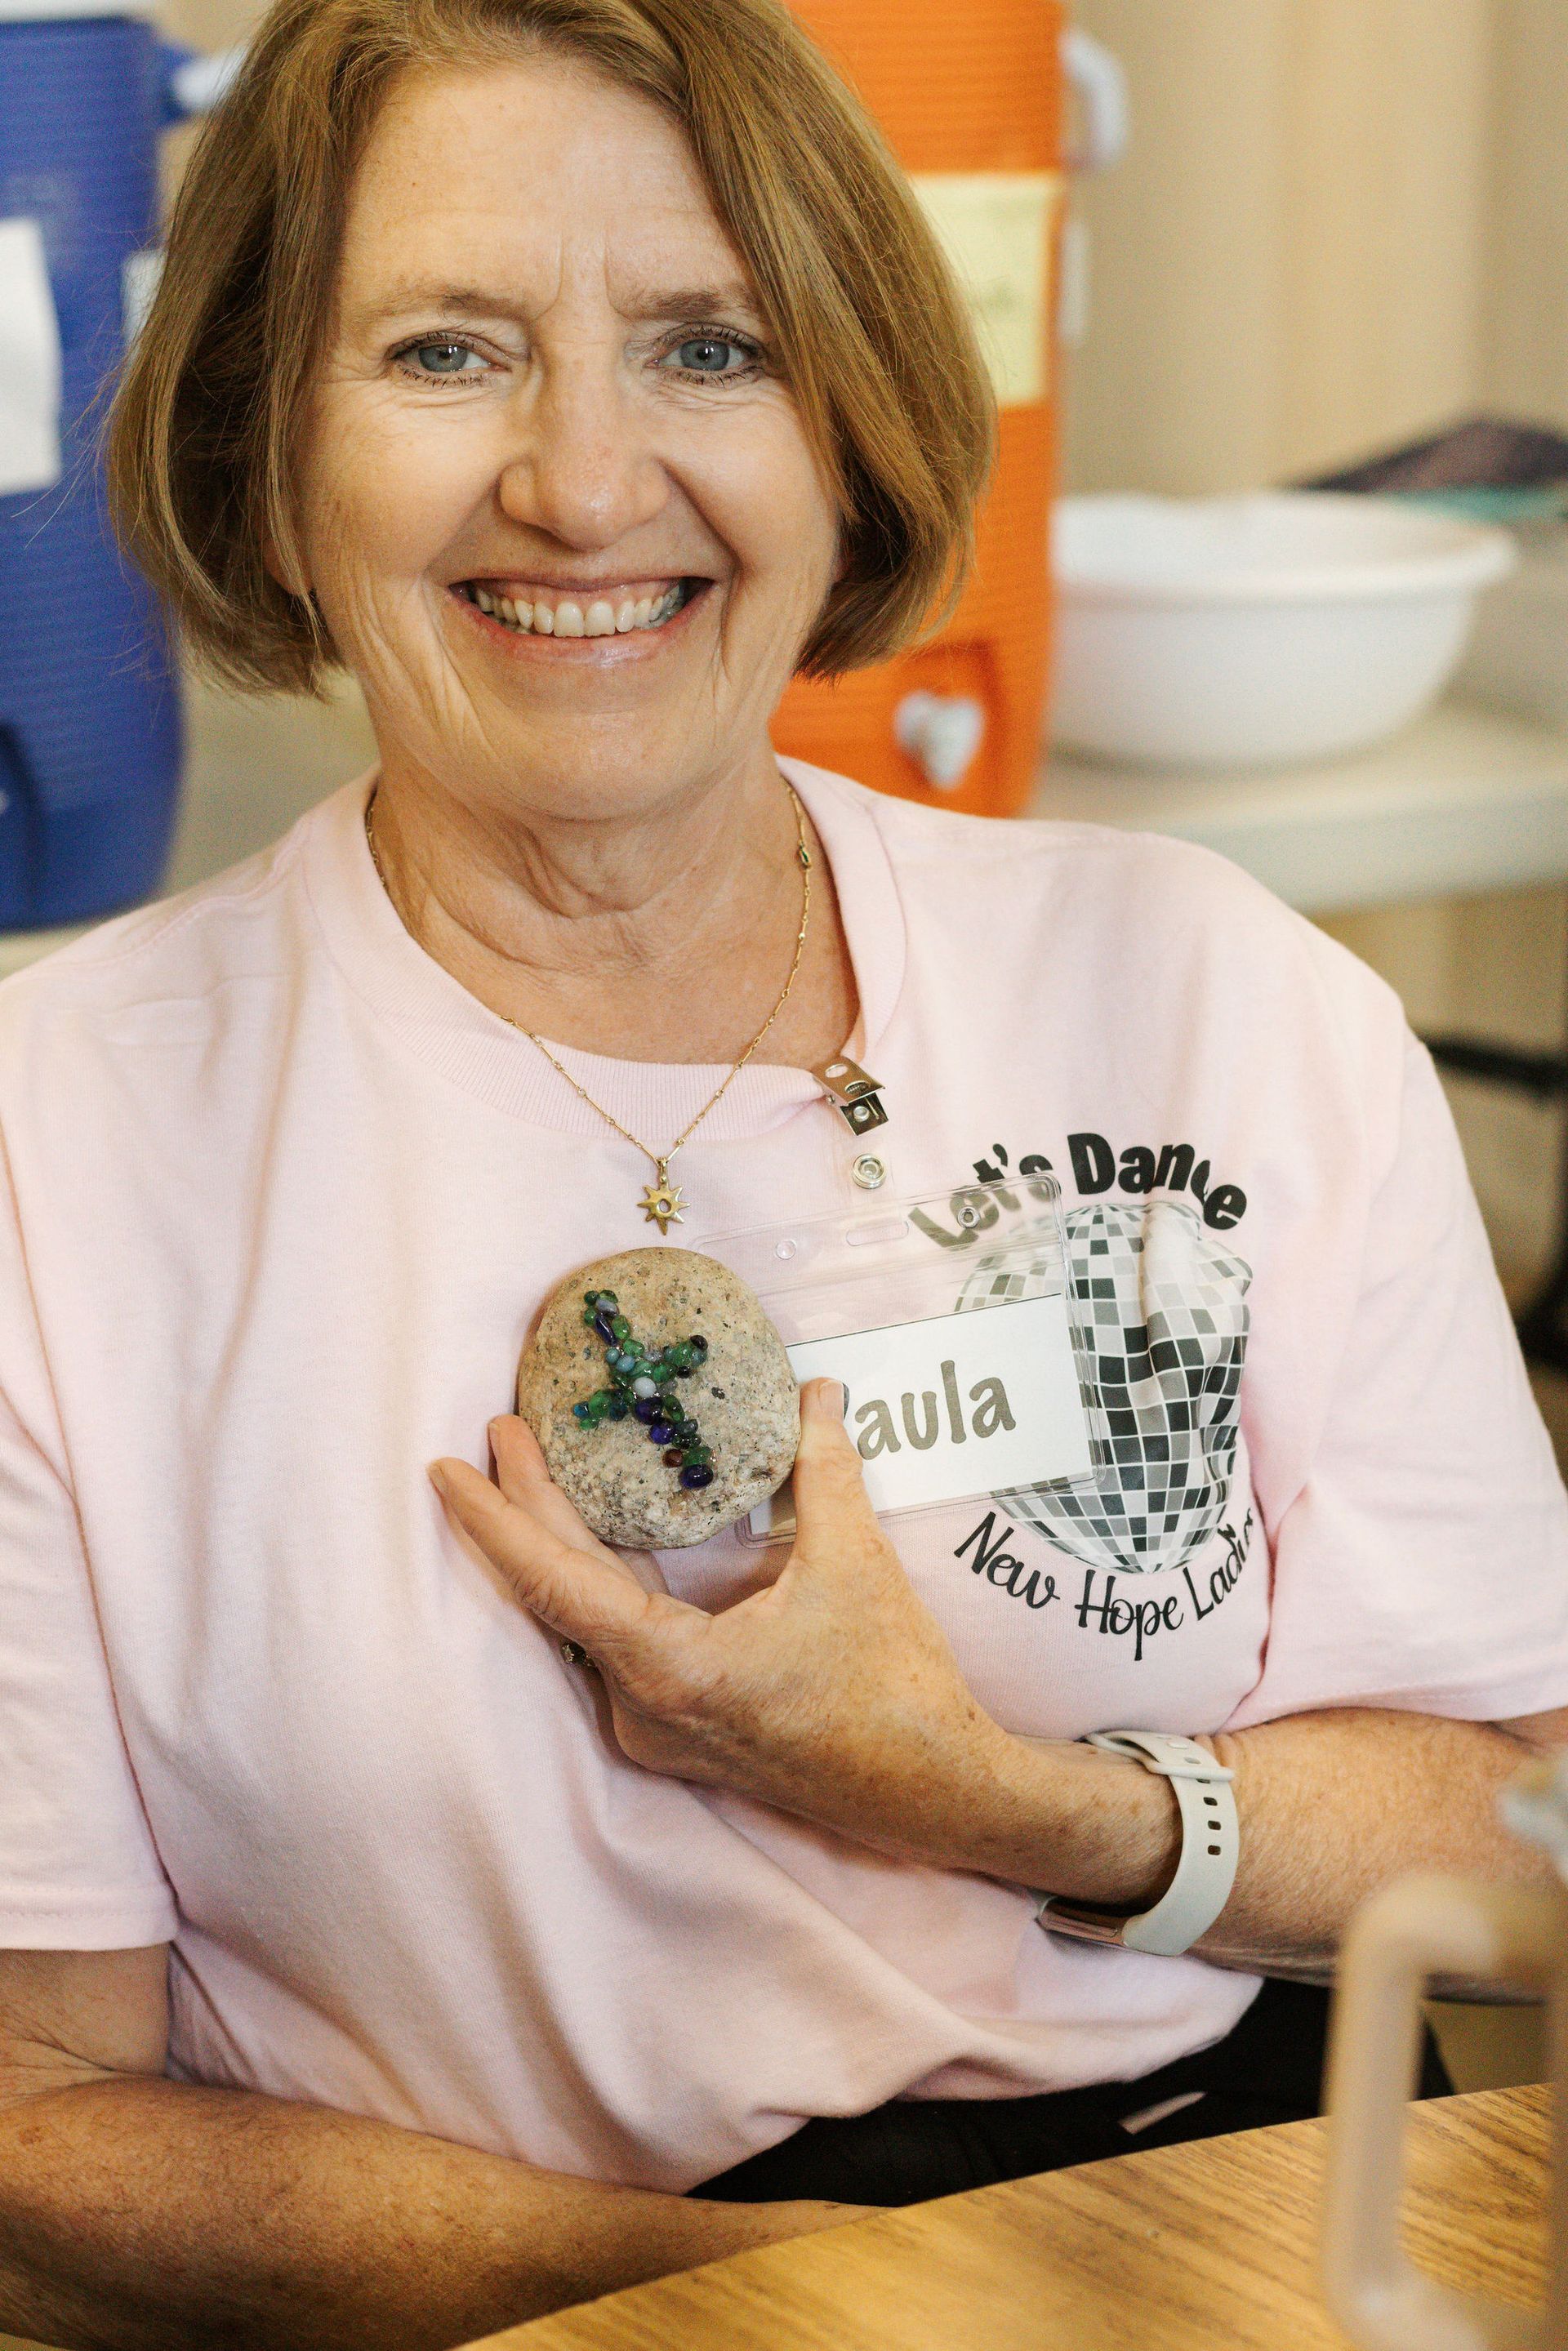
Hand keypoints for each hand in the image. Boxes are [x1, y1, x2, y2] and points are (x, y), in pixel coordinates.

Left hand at [430, 1380, 1018, 1867]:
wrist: (933, 1791)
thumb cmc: (893, 1686)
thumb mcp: (857, 1563)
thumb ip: (825, 1470)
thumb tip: (816, 1391)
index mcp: (669, 1669)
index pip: (553, 1582)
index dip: (495, 1519)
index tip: (446, 1470)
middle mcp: (643, 1709)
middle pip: (561, 1595)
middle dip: (524, 1508)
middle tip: (500, 1430)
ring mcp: (658, 1730)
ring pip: (585, 1623)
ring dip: (559, 1546)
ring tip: (536, 1470)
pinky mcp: (680, 1734)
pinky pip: (617, 1648)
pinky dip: (599, 1587)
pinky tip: (598, 1542)